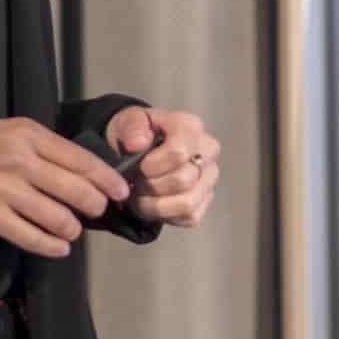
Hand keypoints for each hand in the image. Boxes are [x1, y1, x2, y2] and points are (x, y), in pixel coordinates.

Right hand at [0, 117, 135, 258]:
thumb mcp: (5, 130)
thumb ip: (38, 148)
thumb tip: (74, 168)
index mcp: (28, 135)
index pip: (82, 160)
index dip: (107, 180)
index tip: (120, 191)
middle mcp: (21, 160)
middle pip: (77, 191)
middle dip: (94, 207)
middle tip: (95, 212)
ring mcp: (5, 190)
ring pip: (58, 218)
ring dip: (71, 229)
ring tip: (70, 230)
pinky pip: (31, 237)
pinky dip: (51, 246)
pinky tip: (58, 247)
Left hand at [105, 106, 219, 227]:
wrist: (140, 149)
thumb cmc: (137, 134)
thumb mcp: (128, 121)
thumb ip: (132, 128)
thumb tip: (138, 144)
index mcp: (191, 127)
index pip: (178, 152)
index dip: (152, 165)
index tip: (137, 166)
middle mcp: (208, 152)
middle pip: (182, 180)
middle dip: (150, 186)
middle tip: (134, 182)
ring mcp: (210, 178)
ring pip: (188, 203)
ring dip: (156, 205)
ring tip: (139, 196)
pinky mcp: (206, 200)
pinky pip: (189, 217)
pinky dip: (165, 215)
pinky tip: (151, 203)